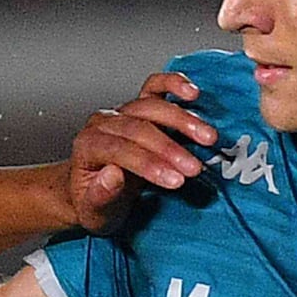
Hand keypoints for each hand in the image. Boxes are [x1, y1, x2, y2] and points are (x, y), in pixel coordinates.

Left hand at [68, 71, 212, 232]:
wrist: (95, 190)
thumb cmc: (97, 201)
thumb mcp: (94, 211)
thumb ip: (101, 195)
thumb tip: (113, 175)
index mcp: (87, 146)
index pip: (118, 150)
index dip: (148, 164)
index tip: (175, 181)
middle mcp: (103, 123)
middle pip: (139, 128)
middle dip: (170, 149)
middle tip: (194, 169)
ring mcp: (122, 111)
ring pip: (152, 106)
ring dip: (183, 121)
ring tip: (208, 138)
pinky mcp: (138, 105)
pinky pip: (155, 87)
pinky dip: (174, 84)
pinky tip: (193, 93)